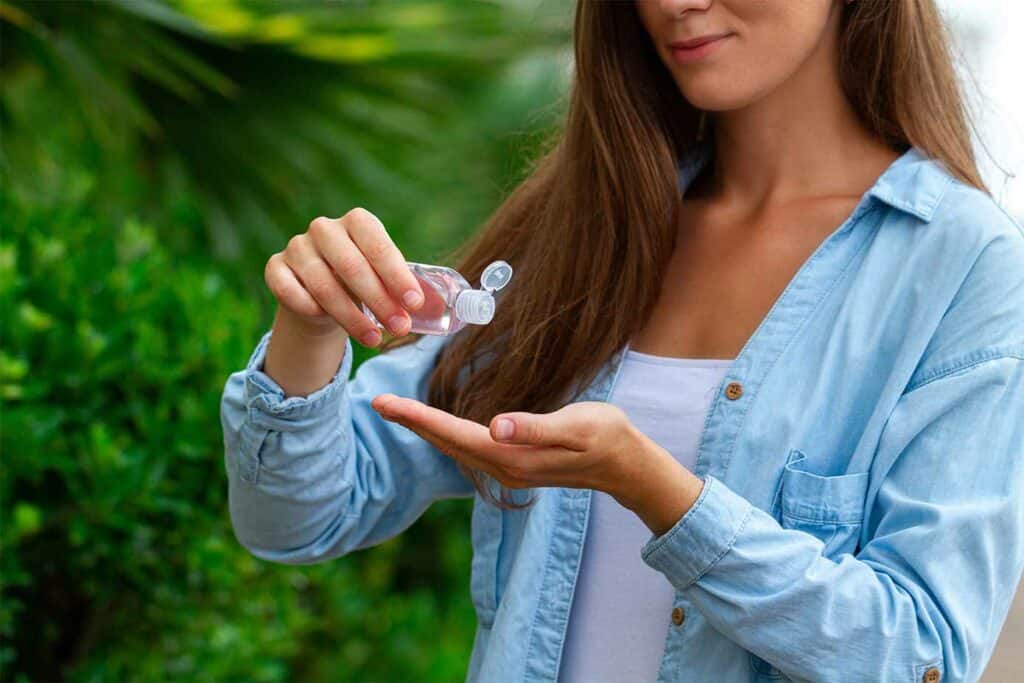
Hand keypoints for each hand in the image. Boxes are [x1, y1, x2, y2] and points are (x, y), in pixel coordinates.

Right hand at [263, 208, 425, 345]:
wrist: (320, 295)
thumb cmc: (363, 283)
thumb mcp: (387, 281)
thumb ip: (409, 290)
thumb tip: (439, 306)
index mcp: (357, 222)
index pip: (378, 243)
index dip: (396, 275)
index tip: (414, 303)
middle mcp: (324, 228)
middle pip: (352, 266)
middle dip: (379, 301)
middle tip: (399, 328)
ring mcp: (297, 247)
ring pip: (324, 286)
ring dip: (352, 317)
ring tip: (375, 339)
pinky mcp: (275, 268)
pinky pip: (291, 293)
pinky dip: (313, 311)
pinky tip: (331, 326)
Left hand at [371, 393, 706, 535]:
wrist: (627, 466)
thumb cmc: (606, 438)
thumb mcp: (577, 426)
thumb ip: (535, 428)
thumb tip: (495, 426)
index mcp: (512, 456)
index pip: (455, 434)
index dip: (419, 418)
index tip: (388, 404)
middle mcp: (503, 466)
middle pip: (446, 442)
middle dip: (411, 423)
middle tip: (377, 402)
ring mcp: (507, 468)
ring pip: (454, 447)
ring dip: (424, 429)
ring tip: (397, 411)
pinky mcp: (514, 463)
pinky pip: (468, 448)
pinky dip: (445, 434)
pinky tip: (436, 425)